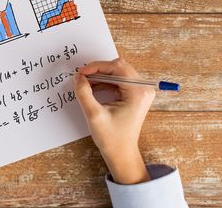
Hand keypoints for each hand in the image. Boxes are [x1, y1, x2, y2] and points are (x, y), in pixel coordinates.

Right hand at [74, 58, 154, 183]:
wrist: (122, 154)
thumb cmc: (112, 139)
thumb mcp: (94, 115)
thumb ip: (84, 93)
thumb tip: (77, 77)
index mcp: (137, 92)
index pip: (116, 67)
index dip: (96, 67)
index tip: (81, 73)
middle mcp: (143, 89)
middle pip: (118, 67)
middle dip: (98, 70)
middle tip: (82, 78)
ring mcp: (140, 91)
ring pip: (118, 72)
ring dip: (100, 75)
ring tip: (86, 84)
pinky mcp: (135, 95)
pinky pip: (119, 80)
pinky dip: (105, 82)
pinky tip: (93, 88)